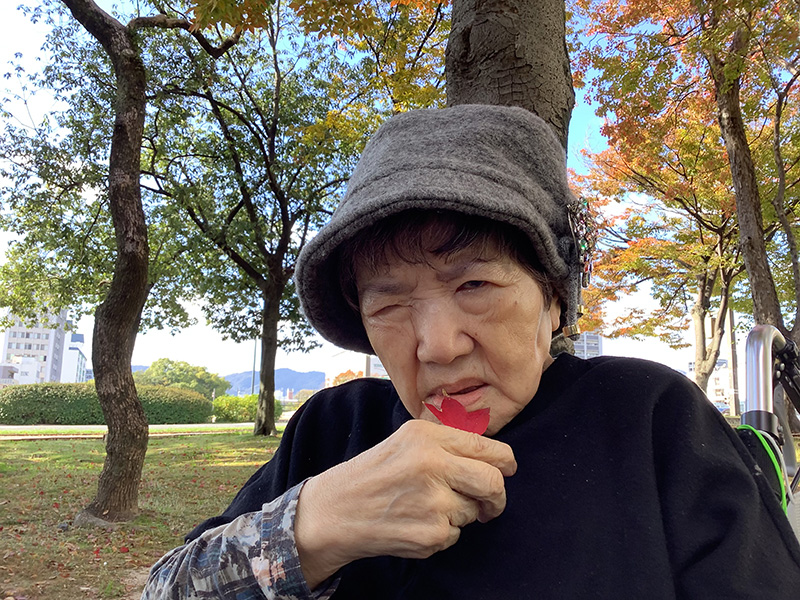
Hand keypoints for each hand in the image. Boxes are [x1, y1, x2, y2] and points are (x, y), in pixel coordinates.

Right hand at [294, 420, 516, 587]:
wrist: (335, 510)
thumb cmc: (374, 473)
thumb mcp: (407, 440)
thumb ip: (448, 443)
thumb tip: (495, 457)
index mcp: (427, 436)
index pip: (489, 448)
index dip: (506, 463)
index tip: (507, 470)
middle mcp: (432, 464)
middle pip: (493, 482)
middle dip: (497, 497)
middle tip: (491, 504)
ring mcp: (432, 501)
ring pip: (473, 511)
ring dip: (459, 514)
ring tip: (424, 507)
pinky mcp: (429, 534)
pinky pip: (456, 535)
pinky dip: (442, 533)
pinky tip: (415, 522)